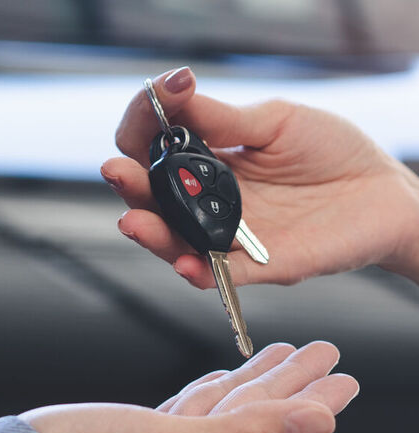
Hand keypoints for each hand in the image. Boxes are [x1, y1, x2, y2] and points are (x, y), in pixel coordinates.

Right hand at [22, 341, 357, 432]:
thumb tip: (318, 423)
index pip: (282, 426)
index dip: (316, 398)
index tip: (344, 374)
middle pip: (261, 412)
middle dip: (295, 382)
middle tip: (323, 353)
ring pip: (229, 406)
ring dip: (257, 381)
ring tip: (279, 357)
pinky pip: (194, 408)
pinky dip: (213, 391)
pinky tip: (217, 381)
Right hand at [101, 67, 418, 286]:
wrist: (382, 192)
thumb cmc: (332, 153)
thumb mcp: (277, 123)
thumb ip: (226, 120)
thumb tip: (175, 93)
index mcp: (210, 163)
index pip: (159, 148)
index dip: (147, 125)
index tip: (157, 97)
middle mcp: (211, 202)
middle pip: (157, 200)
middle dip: (132, 185)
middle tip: (116, 170)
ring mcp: (231, 236)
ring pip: (179, 241)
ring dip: (153, 233)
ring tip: (133, 220)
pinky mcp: (259, 265)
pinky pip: (223, 274)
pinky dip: (201, 271)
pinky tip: (185, 262)